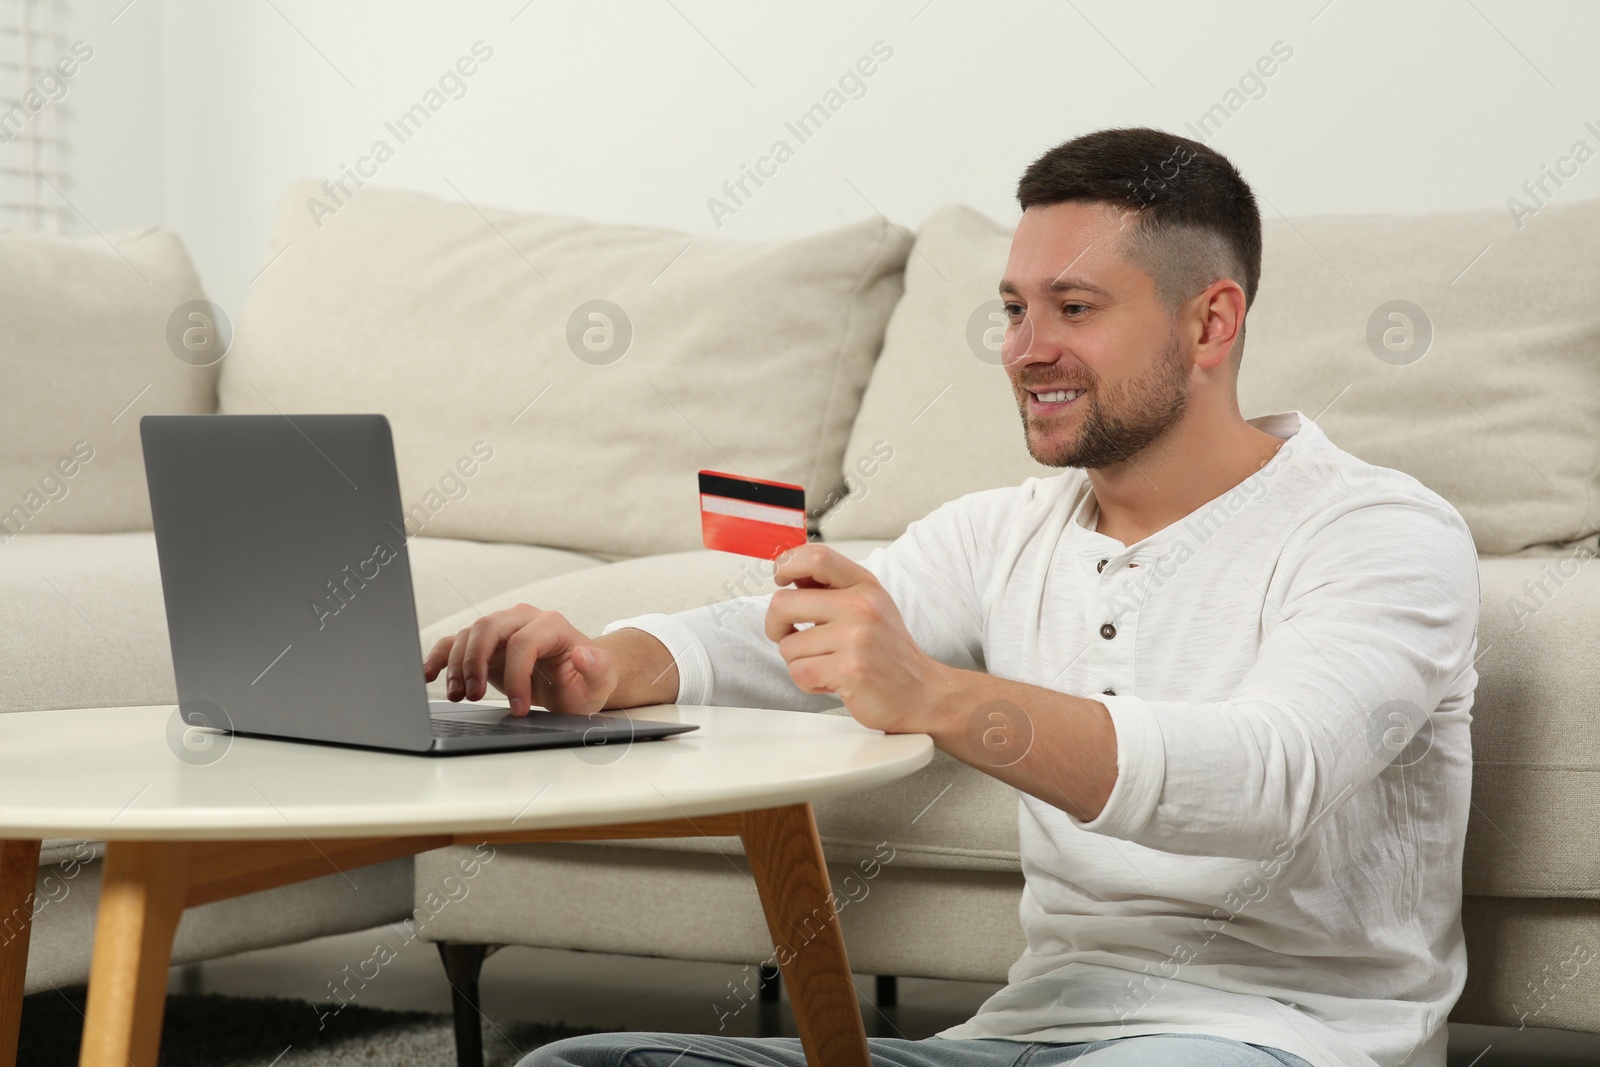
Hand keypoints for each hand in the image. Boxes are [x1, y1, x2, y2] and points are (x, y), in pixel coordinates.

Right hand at [423, 604, 618, 715]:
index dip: (517, 676)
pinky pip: (456, 642)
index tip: (518, 709)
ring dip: (458, 665)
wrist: (575, 679)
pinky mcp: (486, 643)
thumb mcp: (600, 681)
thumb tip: (584, 654)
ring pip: (469, 635)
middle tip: (472, 696)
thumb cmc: (586, 681)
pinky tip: (428, 674)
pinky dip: (440, 656)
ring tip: (459, 696)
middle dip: (475, 662)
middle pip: (488, 628)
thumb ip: (598, 669)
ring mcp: (502, 628)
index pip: (524, 643)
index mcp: (551, 625)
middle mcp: (523, 619)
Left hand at [764, 544, 944, 732]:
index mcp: (864, 585)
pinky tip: (832, 681)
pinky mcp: (850, 670)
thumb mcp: (868, 606)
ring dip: (798, 661)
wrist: (922, 693)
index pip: (815, 556)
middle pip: (783, 603)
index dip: (786, 565)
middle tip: (787, 635)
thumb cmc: (888, 652)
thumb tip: (788, 574)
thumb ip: (831, 589)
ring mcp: (857, 637)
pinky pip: (799, 672)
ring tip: (827, 664)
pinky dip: (808, 682)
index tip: (781, 580)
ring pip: (788, 646)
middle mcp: (861, 606)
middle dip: (774, 625)